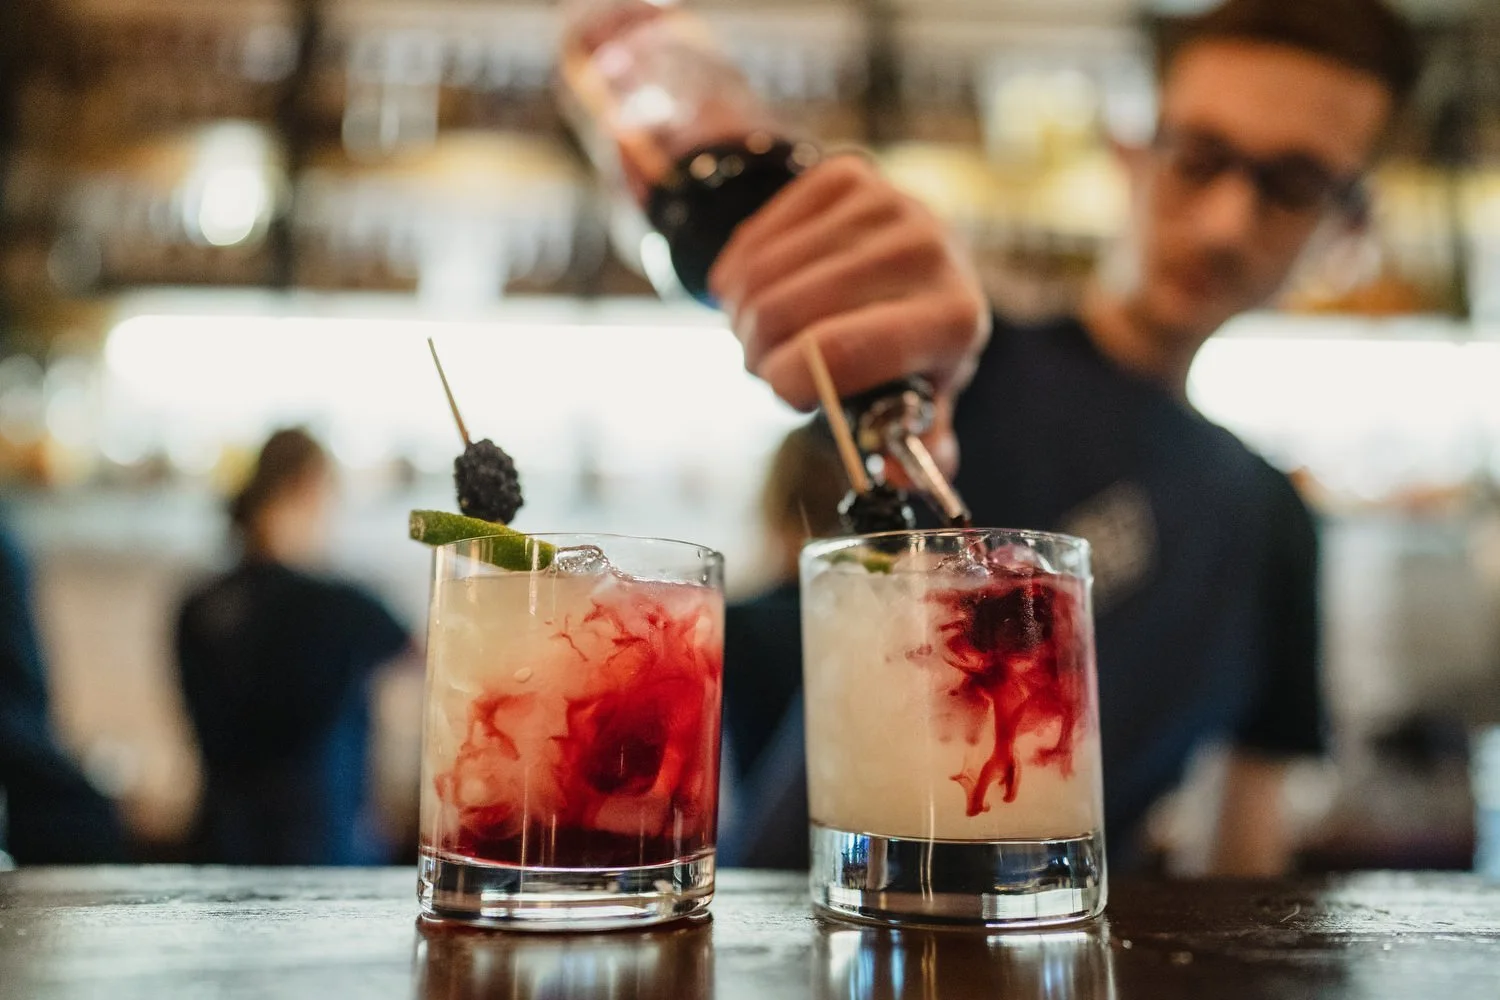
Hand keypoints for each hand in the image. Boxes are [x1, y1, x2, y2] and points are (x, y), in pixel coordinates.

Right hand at [708, 155, 990, 476]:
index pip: (844, 351)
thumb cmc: (916, 343)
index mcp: (955, 317)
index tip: (781, 392)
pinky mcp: (846, 174)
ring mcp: (886, 203)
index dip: (790, 380)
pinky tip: (754, 287)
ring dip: (743, 313)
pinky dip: (739, 270)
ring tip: (758, 331)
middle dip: (759, 351)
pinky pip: (757, 231)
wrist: (926, 258)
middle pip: (792, 311)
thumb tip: (892, 479)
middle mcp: (929, 250)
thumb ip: (910, 448)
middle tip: (761, 365)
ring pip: (765, 272)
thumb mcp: (924, 398)